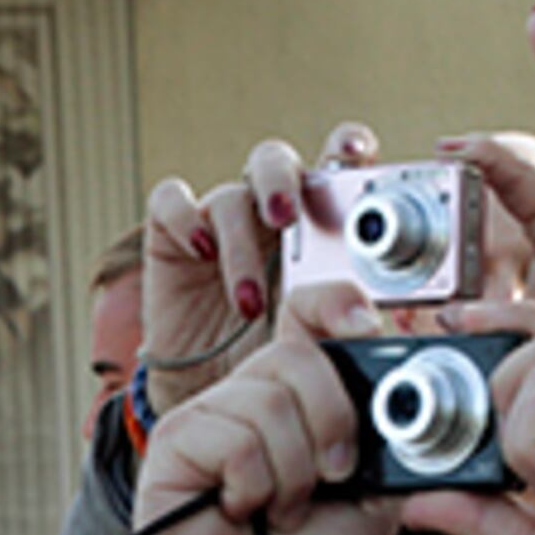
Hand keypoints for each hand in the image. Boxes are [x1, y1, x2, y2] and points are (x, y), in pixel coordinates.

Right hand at [127, 283, 410, 534]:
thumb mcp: (374, 497)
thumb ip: (385, 441)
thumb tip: (405, 396)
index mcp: (298, 400)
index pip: (307, 314)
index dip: (337, 305)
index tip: (371, 328)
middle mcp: (250, 397)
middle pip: (297, 355)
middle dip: (333, 421)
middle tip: (333, 476)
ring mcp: (209, 416)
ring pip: (271, 400)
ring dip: (294, 472)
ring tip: (282, 510)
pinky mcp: (175, 442)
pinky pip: (235, 436)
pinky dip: (255, 485)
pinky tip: (243, 511)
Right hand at [139, 123, 373, 415]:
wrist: (209, 387)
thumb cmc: (268, 352)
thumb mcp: (309, 337)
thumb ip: (336, 317)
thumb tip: (364, 320)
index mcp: (316, 221)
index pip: (334, 166)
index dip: (344, 146)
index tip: (354, 154)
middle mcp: (267, 211)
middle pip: (275, 162)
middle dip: (281, 181)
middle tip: (284, 217)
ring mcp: (219, 219)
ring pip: (229, 196)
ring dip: (240, 244)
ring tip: (248, 301)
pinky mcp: (171, 233)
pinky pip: (170, 201)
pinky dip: (184, 218)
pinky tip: (200, 252)